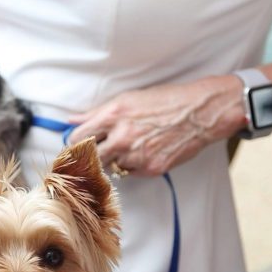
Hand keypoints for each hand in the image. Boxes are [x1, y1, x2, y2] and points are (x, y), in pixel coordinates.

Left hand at [67, 75, 243, 175]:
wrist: (200, 113)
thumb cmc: (165, 101)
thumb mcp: (127, 99)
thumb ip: (96, 113)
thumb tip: (72, 121)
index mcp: (113, 116)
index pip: (78, 139)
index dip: (76, 144)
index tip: (78, 146)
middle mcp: (122, 137)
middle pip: (90, 158)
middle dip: (91, 156)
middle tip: (98, 151)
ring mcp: (136, 155)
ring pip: (110, 167)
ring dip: (115, 160)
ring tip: (130, 147)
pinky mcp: (150, 168)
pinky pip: (130, 172)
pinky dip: (133, 165)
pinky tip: (145, 151)